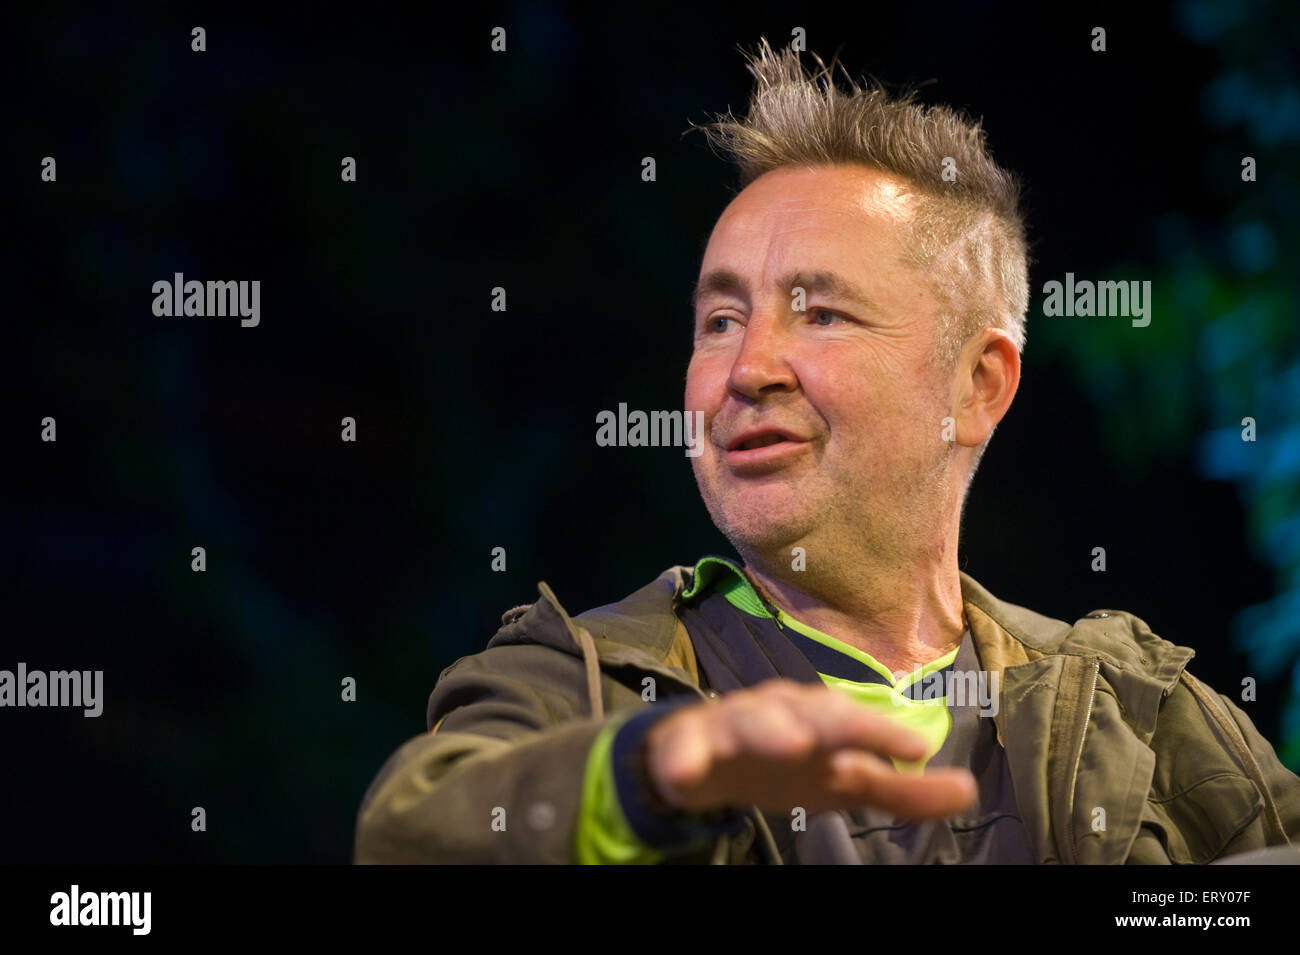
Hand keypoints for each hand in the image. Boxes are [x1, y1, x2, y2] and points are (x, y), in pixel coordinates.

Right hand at [645, 678, 977, 817]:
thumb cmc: (790, 765)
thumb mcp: (847, 781)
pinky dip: (684, 756)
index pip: (853, 721)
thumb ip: (903, 790)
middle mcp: (777, 712)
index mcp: (818, 719)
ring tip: (788, 744)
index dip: (880, 732)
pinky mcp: (687, 747)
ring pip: (745, 721)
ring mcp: (730, 727)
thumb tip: (968, 790)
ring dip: (765, 729)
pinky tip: (686, 772)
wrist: (709, 760)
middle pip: (799, 711)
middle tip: (835, 736)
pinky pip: (683, 750)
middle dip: (819, 720)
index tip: (915, 746)